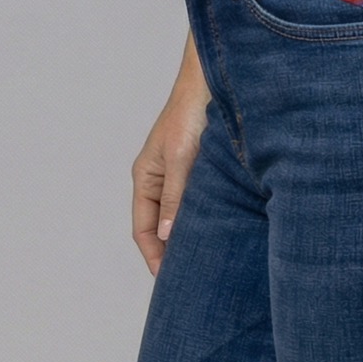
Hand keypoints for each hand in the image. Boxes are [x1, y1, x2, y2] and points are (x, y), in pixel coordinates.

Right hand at [131, 30, 208, 274]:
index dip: (154, 256)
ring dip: (188, 234)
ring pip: (179, 214)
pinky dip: (202, 216)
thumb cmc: (190, 114)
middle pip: (160, 226)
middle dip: (170, 252)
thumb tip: (169, 236)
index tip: (168, 281)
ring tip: (205, 261)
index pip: (143, 229)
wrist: (211, 80)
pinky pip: (195, 200)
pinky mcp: (197, 166)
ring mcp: (178, 172)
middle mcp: (159, 178)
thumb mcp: (181, 158)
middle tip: (189, 280)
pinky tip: (219, 228)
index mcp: (146, 177)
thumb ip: (175, 195)